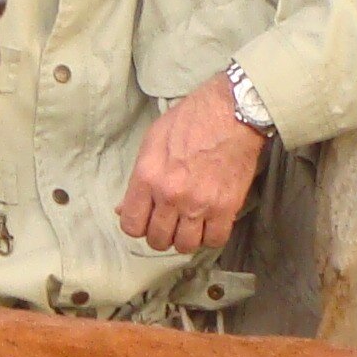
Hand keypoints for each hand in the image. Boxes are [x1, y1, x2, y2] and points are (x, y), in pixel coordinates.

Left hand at [117, 75, 268, 254]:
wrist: (233, 111)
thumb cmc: (191, 119)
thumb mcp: (153, 141)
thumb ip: (138, 178)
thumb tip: (123, 208)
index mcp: (148, 176)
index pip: (131, 224)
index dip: (138, 226)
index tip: (146, 220)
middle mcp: (171, 195)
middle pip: (157, 239)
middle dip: (161, 234)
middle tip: (169, 223)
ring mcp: (199, 203)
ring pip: (185, 245)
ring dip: (185, 238)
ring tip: (190, 225)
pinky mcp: (226, 207)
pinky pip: (214, 240)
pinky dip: (211, 236)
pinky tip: (210, 224)